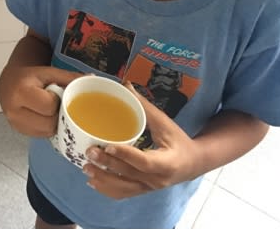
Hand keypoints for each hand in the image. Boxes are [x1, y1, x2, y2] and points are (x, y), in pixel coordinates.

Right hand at [0, 65, 81, 137]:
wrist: (8, 82)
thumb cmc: (29, 76)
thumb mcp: (48, 72)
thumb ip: (69, 77)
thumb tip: (93, 78)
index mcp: (21, 92)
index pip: (49, 106)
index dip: (58, 101)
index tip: (56, 94)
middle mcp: (14, 111)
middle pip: (49, 123)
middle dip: (58, 114)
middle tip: (57, 104)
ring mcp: (15, 124)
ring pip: (46, 132)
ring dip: (53, 122)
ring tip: (50, 109)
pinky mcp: (18, 131)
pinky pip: (41, 135)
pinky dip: (47, 127)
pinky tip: (45, 115)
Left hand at [82, 82, 200, 198]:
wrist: (192, 164)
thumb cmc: (178, 140)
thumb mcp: (165, 123)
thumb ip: (144, 106)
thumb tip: (125, 85)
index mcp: (167, 162)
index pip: (144, 162)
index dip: (126, 155)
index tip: (108, 146)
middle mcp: (158, 180)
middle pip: (129, 175)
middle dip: (107, 165)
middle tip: (89, 152)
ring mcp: (149, 189)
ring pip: (123, 189)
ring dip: (103, 179)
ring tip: (86, 167)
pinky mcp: (142, 191)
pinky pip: (123, 194)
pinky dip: (107, 189)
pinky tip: (93, 181)